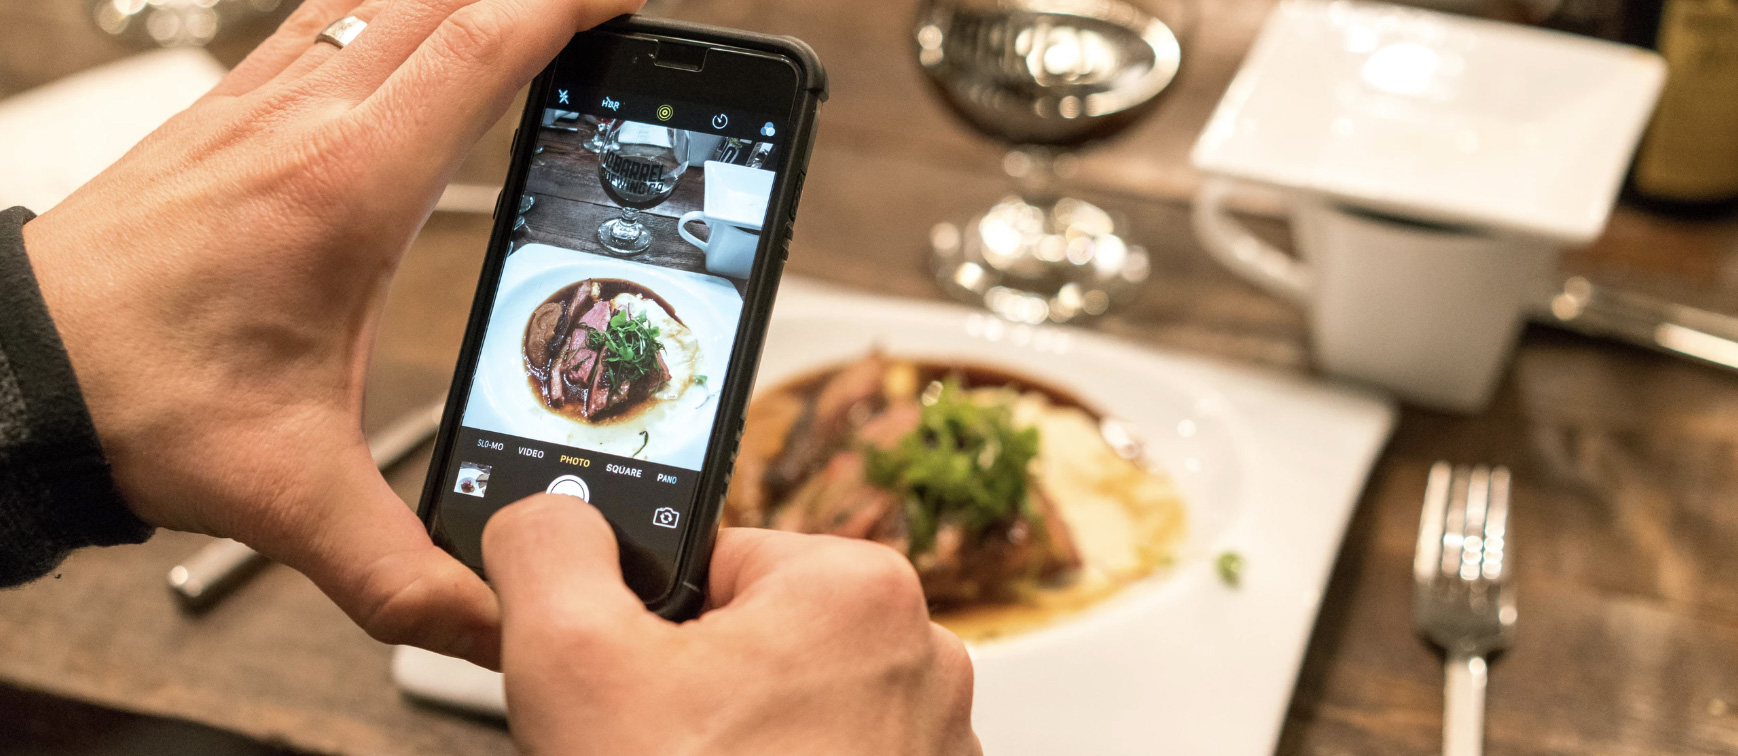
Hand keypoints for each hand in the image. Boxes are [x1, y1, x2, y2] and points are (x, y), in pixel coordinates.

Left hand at [18, 0, 638, 666]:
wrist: (12, 374)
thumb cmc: (138, 404)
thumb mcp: (290, 496)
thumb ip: (403, 571)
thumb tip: (493, 622)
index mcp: (343, 187)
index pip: (481, 46)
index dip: (568, 5)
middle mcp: (302, 121)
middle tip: (605, 11)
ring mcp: (257, 106)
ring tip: (526, 14)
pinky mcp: (226, 115)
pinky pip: (325, 19)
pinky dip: (393, 9)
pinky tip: (405, 34)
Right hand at [484, 495, 981, 755]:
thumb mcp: (573, 658)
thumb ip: (548, 552)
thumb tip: (543, 513)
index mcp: (857, 587)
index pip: (717, 562)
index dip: (647, 626)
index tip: (629, 685)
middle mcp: (921, 656)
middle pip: (754, 642)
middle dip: (693, 692)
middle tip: (655, 750)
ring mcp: (932, 740)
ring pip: (790, 713)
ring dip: (738, 745)